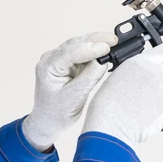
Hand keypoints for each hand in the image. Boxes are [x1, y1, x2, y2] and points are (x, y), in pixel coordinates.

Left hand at [22, 31, 117, 151]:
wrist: (49, 121)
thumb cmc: (57, 112)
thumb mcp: (75, 96)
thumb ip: (90, 76)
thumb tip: (104, 60)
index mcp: (48, 66)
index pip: (71, 51)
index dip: (91, 48)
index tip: (107, 47)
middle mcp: (51, 58)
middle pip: (76, 43)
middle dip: (96, 40)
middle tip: (115, 40)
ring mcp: (59, 59)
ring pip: (80, 45)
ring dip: (97, 43)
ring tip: (114, 43)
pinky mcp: (68, 62)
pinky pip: (83, 52)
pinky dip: (95, 51)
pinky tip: (106, 50)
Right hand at [82, 43, 162, 149]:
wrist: (112, 127)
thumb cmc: (108, 105)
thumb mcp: (117, 77)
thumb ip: (135, 73)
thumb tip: (141, 78)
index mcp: (140, 63)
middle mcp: (155, 74)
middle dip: (159, 78)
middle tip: (144, 91)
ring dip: (154, 98)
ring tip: (136, 108)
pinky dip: (156, 114)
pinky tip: (142, 118)